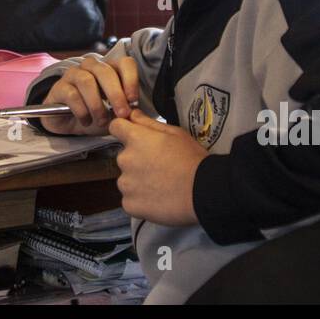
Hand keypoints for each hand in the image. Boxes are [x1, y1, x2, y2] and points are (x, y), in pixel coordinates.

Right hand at [39, 55, 138, 135]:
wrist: (69, 123)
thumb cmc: (95, 114)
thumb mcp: (114, 113)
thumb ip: (124, 108)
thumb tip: (133, 110)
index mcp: (109, 69)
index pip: (124, 63)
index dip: (131, 79)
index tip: (133, 100)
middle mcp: (91, 67)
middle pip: (105, 71)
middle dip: (116, 94)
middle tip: (122, 114)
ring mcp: (73, 74)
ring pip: (87, 81)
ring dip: (97, 104)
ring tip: (102, 121)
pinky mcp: (59, 87)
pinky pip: (72, 95)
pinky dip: (82, 111)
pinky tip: (86, 121)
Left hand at [109, 110, 207, 225]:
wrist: (204, 191)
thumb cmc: (191, 158)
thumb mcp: (175, 133)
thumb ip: (148, 123)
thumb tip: (132, 114)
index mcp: (135, 139)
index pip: (115, 127)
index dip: (124, 131)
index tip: (134, 138)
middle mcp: (125, 159)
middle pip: (124, 156)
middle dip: (136, 160)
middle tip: (158, 167)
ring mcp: (125, 184)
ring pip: (126, 179)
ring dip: (137, 181)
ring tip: (160, 186)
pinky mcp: (129, 204)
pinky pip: (130, 199)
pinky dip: (140, 200)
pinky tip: (157, 199)